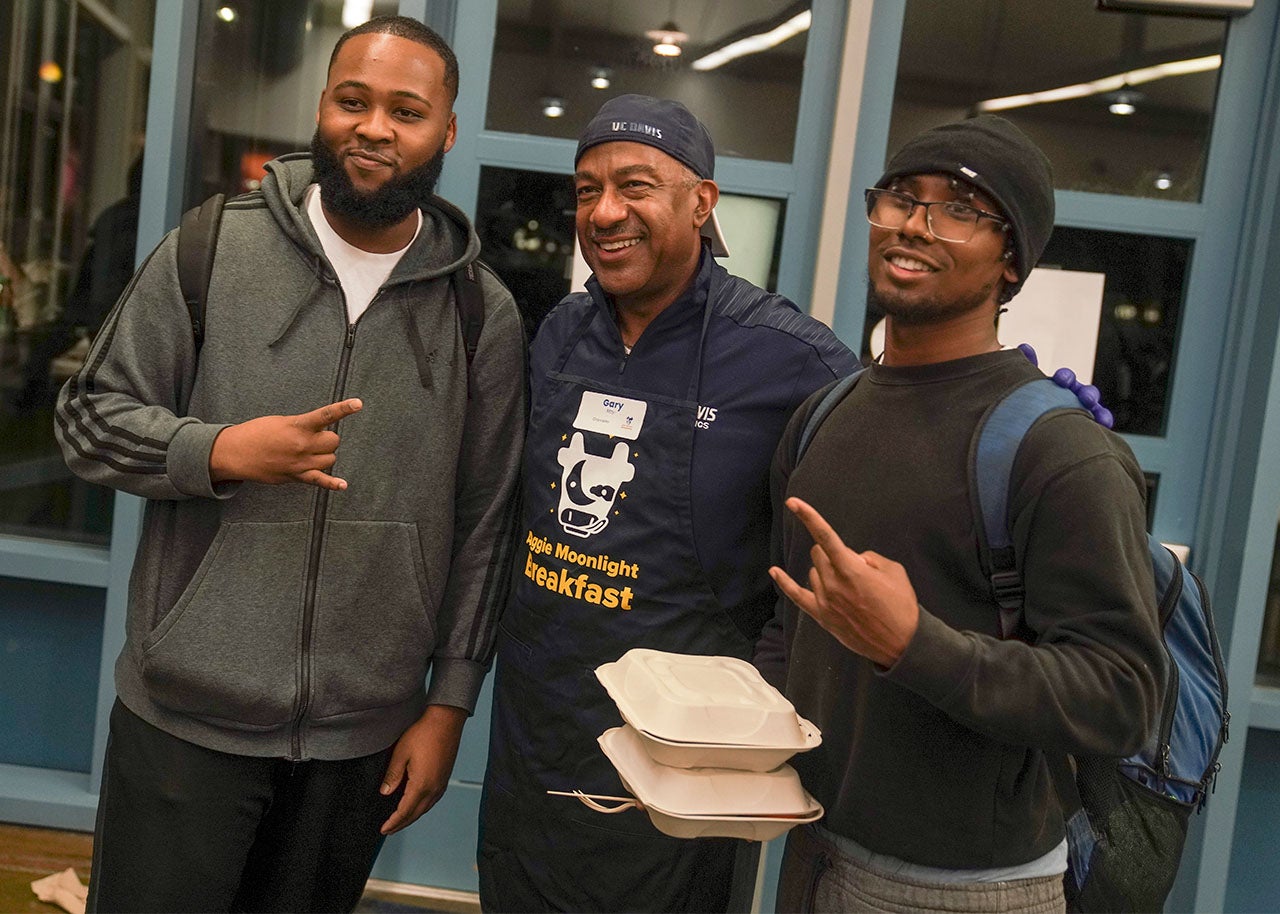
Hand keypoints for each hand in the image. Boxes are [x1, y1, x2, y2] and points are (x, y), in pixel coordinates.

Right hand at [209, 398, 361, 489]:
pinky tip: (343, 485)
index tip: (359, 403)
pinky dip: (333, 484)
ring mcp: (301, 462)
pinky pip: (320, 481)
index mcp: (298, 426)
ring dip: (325, 455)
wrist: (236, 453)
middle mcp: (303, 444)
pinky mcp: (297, 476)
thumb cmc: (257, 433)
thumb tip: (317, 435)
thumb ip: (302, 427)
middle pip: (334, 441)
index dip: (344, 409)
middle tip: (313, 438)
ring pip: (331, 459)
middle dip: (327, 439)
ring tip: (309, 453)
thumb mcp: (281, 422)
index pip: (326, 415)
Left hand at [379, 704, 467, 834]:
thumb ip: (393, 775)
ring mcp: (441, 783)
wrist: (445, 720)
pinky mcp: (444, 777)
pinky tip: (416, 805)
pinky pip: (432, 800)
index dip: (393, 822)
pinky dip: (422, 807)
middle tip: (389, 830)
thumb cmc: (424, 733)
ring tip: (401, 821)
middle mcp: (434, 788)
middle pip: (416, 814)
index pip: (404, 811)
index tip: (383, 829)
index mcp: (422, 784)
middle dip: (401, 824)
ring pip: (425, 808)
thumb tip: (385, 792)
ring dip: (412, 817)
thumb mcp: (401, 753)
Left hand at [768, 497, 918, 667]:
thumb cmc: (901, 606)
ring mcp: (825, 602)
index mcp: (852, 570)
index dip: (808, 516)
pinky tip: (774, 571)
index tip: (793, 502)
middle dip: (832, 553)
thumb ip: (869, 558)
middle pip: (818, 553)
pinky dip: (785, 582)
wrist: (903, 644)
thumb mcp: (894, 572)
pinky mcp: (821, 616)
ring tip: (849, 588)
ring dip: (826, 571)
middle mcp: (833, 584)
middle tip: (853, 567)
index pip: (825, 536)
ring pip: (813, 572)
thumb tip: (853, 559)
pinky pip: (796, 596)